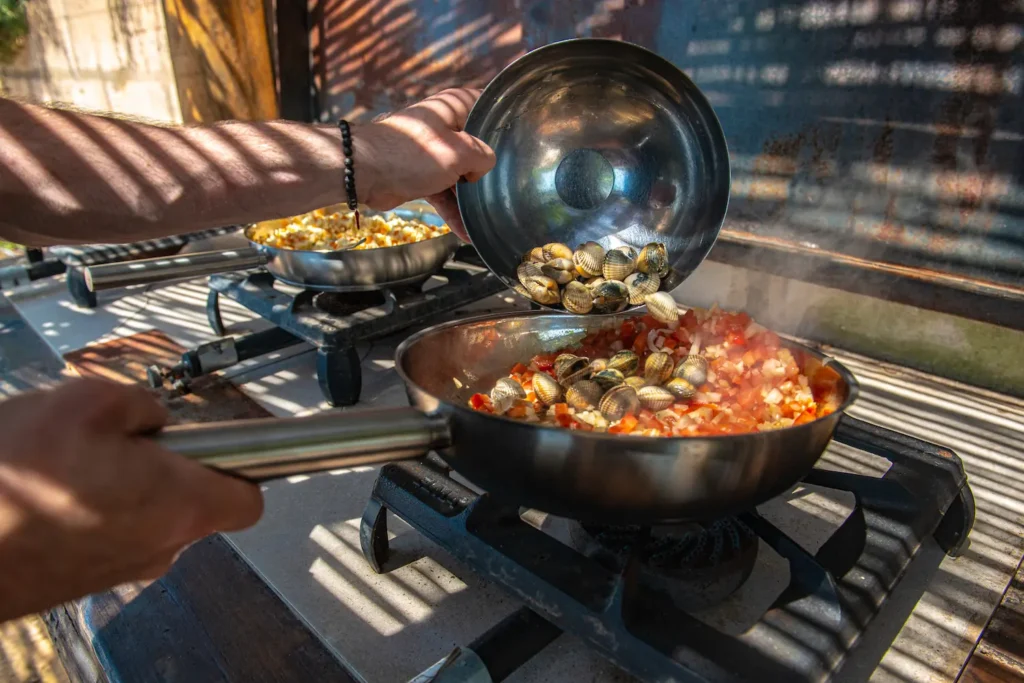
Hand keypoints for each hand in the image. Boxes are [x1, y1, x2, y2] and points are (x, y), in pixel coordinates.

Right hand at [0, 379, 262, 620]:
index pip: (248, 498)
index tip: (228, 443)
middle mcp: (161, 547)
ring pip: (147, 516)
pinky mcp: (83, 578)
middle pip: (193, 503)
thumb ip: (141, 404)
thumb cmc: (13, 478)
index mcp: (180, 505)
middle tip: (122, 440)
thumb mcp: (87, 401)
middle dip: (168, 466)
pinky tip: (52, 486)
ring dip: (125, 485)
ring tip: (72, 462)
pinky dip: (92, 508)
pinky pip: (108, 532)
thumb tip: (152, 418)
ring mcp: (121, 568)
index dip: (244, 466)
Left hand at [355, 88, 495, 240]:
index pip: (488, 109)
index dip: (504, 126)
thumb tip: (483, 169)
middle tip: (509, 186)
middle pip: (478, 147)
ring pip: (461, 174)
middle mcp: (445, 126)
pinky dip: (453, 210)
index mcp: (455, 107)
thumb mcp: (460, 153)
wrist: (365, 173)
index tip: (521, 146)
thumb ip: (484, 157)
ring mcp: (433, 152)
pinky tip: (467, 232)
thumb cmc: (412, 154)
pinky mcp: (421, 174)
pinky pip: (444, 192)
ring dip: (471, 197)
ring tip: (489, 216)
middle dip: (489, 168)